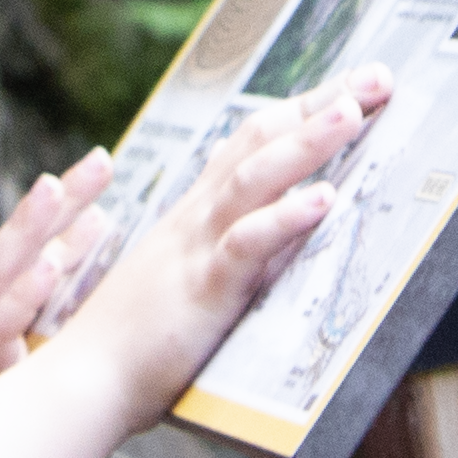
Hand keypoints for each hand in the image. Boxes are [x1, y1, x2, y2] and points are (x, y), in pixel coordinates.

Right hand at [0, 154, 132, 457]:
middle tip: (103, 162)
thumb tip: (81, 297)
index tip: (102, 166)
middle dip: (57, 203)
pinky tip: (52, 272)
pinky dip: (23, 298)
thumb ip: (21, 328)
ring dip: (38, 237)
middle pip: (8, 244)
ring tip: (83, 207)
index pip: (17, 242)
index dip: (59, 205)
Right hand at [59, 72, 386, 423]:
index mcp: (194, 214)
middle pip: (260, 141)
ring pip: (255, 179)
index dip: (301, 110)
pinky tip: (323, 200)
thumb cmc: (132, 342)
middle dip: (319, 105)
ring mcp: (197, 249)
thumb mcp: (184, 282)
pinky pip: (245, 246)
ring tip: (353, 112)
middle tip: (376, 76)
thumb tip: (274, 245)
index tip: (351, 86)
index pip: (251, 142)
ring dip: (306, 143)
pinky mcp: (202, 290)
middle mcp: (196, 218)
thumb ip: (225, 256)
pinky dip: (285, 219)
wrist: (81, 381)